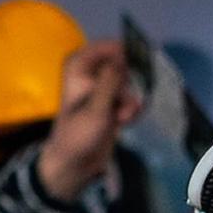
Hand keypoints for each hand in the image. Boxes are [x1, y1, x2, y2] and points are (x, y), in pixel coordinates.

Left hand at [38, 41, 140, 202]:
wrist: (75, 165)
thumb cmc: (78, 135)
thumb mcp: (95, 108)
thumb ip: (110, 83)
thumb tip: (123, 58)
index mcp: (78, 68)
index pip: (105, 47)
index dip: (122, 51)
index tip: (137, 62)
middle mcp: (91, 74)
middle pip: (121, 64)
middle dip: (129, 83)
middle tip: (130, 95)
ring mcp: (103, 90)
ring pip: (129, 84)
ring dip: (129, 101)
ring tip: (123, 116)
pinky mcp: (113, 105)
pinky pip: (130, 99)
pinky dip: (130, 110)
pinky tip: (125, 122)